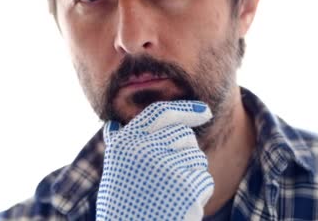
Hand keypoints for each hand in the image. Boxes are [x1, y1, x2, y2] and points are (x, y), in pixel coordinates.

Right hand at [95, 100, 213, 219]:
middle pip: (183, 135)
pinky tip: (179, 205)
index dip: (184, 109)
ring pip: (196, 157)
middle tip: (168, 179)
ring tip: (169, 194)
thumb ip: (117, 146)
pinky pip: (204, 179)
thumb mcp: (113, 172)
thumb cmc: (122, 207)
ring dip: (190, 174)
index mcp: (126, 143)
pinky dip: (198, 193)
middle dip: (184, 152)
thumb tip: (114, 125)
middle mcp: (145, 150)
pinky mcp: (187, 187)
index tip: (203, 111)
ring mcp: (167, 167)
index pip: (160, 113)